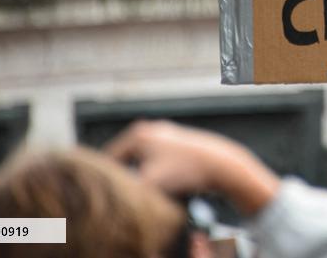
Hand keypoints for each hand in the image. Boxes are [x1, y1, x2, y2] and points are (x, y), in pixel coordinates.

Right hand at [106, 120, 280, 213]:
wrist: (221, 165)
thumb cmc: (185, 173)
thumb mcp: (148, 185)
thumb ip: (124, 190)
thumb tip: (109, 197)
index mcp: (137, 134)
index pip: (107, 159)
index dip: (104, 180)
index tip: (105, 197)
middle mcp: (148, 129)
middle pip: (122, 160)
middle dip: (121, 178)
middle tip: (121, 197)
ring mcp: (164, 134)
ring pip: (139, 162)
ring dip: (137, 177)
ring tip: (141, 193)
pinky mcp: (176, 142)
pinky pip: (154, 161)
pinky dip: (152, 173)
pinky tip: (158, 186)